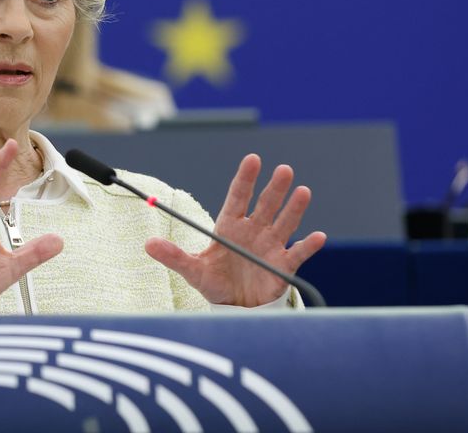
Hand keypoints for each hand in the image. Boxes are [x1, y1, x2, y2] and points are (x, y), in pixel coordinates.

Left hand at [145, 153, 326, 306]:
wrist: (235, 308)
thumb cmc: (214, 282)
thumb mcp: (192, 269)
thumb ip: (173, 256)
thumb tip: (148, 244)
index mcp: (230, 226)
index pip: (238, 197)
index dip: (245, 178)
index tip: (253, 159)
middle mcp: (253, 231)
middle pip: (265, 205)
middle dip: (274, 188)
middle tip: (284, 169)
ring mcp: (270, 246)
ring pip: (284, 223)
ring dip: (294, 208)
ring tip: (303, 191)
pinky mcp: (283, 266)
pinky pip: (298, 253)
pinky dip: (308, 245)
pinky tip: (319, 236)